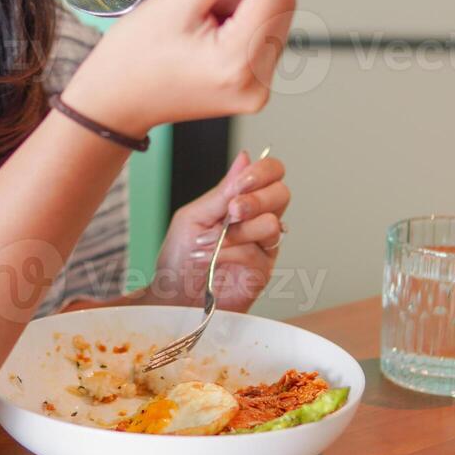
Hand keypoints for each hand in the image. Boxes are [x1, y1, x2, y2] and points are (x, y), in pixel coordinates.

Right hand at [58, 0, 296, 136]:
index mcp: (239, 62)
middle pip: (280, 6)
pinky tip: (207, 40)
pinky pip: (262, 40)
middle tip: (200, 9)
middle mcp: (258, 83)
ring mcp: (258, 91)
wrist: (115, 101)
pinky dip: (238, 29)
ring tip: (199, 27)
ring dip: (239, 11)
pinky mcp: (253, 90)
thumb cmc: (134, 56)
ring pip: (272, 20)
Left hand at [150, 148, 290, 312]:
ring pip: (272, 224)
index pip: (271, 173)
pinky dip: (230, 252)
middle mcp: (257, 220)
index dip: (263, 172)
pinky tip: (213, 258)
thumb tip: (245, 157)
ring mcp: (263, 246)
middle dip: (255, 199)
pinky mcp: (262, 271)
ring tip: (214, 242)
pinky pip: (257, 252)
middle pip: (282, 193)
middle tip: (233, 211)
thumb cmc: (179, 257)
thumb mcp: (195, 215)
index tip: (241, 183)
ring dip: (239, 231)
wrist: (172, 296)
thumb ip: (222, 191)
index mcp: (241, 200)